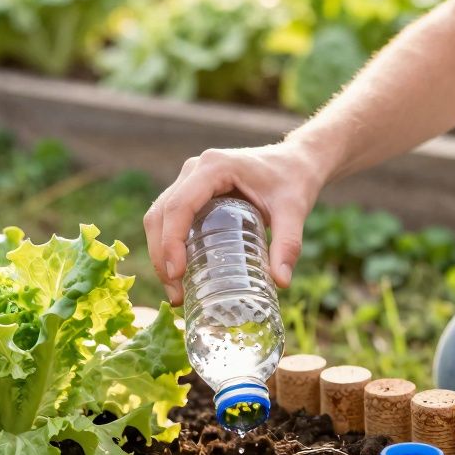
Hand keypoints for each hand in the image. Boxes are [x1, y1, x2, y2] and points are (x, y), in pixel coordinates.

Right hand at [144, 141, 326, 303]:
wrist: (295, 161)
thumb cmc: (293, 180)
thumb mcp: (294, 210)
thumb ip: (288, 244)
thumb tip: (281, 282)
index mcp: (214, 167)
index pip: (179, 206)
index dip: (171, 241)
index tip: (177, 275)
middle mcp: (195, 170)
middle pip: (161, 213)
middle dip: (161, 256)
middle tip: (176, 294)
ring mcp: (189, 179)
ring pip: (158, 216)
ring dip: (160, 253)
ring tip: (176, 290)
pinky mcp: (191, 191)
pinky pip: (169, 217)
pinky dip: (167, 245)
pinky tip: (180, 273)